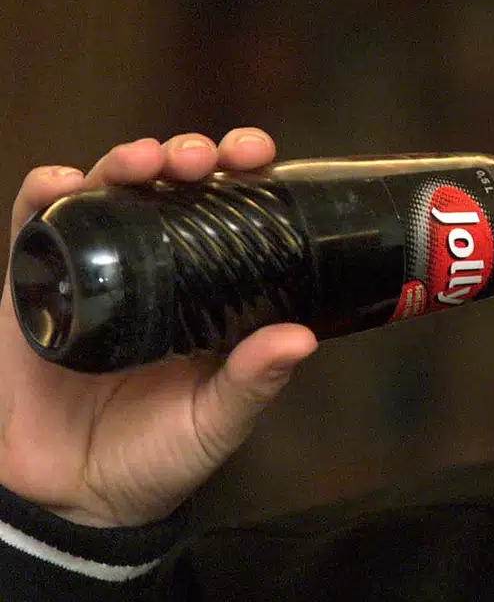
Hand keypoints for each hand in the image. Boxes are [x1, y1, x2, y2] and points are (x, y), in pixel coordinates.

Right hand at [0, 129, 318, 526]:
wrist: (76, 499)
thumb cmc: (158, 455)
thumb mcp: (217, 420)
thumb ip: (252, 382)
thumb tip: (300, 339)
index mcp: (209, 283)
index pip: (232, 205)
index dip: (244, 169)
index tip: (258, 157)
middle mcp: (154, 265)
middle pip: (170, 184)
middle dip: (187, 154)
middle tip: (202, 159)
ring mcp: (94, 270)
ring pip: (106, 190)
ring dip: (124, 160)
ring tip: (144, 161)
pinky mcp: (34, 289)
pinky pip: (34, 230)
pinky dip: (45, 196)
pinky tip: (61, 184)